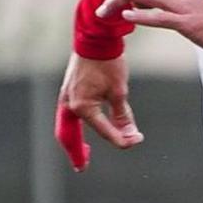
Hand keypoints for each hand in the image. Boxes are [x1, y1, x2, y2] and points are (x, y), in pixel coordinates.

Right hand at [55, 51, 142, 170]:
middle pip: (69, 136)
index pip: (105, 131)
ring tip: (82, 154)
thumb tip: (131, 137)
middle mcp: (69, 104)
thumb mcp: (119, 91)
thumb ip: (122, 116)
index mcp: (83, 106)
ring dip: (73, 141)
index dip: (122, 139)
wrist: (95, 36)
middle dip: (77, 152)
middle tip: (83, 166)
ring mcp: (66, 97)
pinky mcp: (68, 91)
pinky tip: (86, 130)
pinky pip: (68, 116)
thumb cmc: (108, 62)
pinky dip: (74, 127)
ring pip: (65, 127)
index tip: (137, 140)